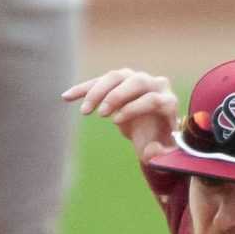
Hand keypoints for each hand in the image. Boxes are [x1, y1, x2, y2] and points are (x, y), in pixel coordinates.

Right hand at [62, 66, 179, 161]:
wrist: (152, 129)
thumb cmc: (158, 142)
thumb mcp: (161, 155)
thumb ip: (160, 156)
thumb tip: (151, 151)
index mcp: (168, 102)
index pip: (153, 99)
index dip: (134, 108)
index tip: (116, 121)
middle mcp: (154, 85)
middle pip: (136, 81)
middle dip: (116, 96)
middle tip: (101, 114)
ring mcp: (136, 79)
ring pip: (115, 76)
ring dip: (97, 92)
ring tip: (85, 112)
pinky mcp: (119, 80)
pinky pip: (99, 81)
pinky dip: (83, 89)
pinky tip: (66, 97)